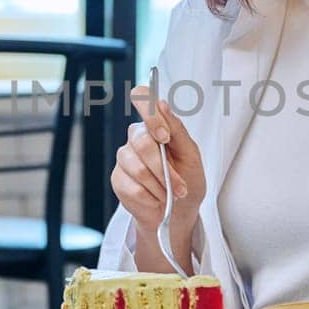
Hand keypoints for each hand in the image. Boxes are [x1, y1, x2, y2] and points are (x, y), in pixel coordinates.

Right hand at [113, 86, 205, 236]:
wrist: (178, 210)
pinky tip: (156, 200)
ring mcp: (124, 158)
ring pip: (138, 169)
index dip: (150, 115)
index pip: (142, 98)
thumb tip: (162, 105)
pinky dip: (151, 198)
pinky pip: (133, 188)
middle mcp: (136, 137)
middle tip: (180, 187)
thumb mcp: (191, 154)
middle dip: (166, 170)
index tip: (165, 136)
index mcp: (155, 124)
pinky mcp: (118, 179)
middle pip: (143, 143)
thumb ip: (177, 129)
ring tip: (170, 195)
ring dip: (161, 187)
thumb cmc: (188, 178)